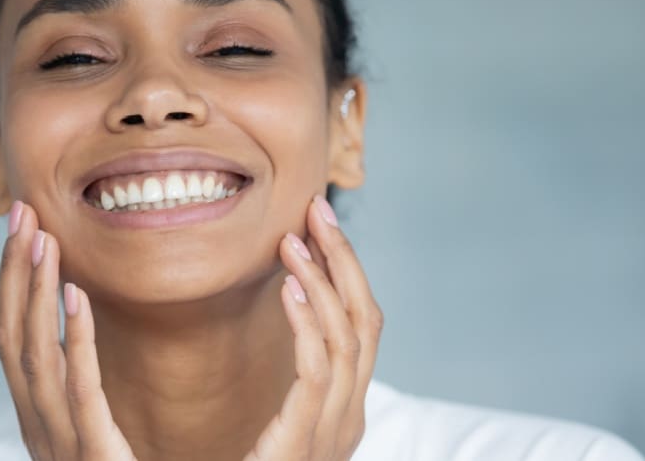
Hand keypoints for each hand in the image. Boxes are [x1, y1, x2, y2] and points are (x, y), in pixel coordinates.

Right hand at [0, 201, 135, 460]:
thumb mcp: (93, 434)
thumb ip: (81, 390)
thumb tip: (76, 327)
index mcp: (38, 420)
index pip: (12, 339)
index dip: (11, 282)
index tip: (24, 229)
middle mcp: (37, 430)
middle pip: (10, 338)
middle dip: (12, 273)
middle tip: (21, 214)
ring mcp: (58, 445)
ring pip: (34, 356)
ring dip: (34, 292)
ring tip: (43, 240)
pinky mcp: (91, 456)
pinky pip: (79, 391)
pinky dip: (75, 339)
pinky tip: (77, 296)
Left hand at [244, 195, 384, 460]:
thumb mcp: (278, 427)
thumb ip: (291, 385)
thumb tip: (285, 320)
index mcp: (344, 409)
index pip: (361, 324)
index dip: (345, 270)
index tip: (316, 224)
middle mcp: (351, 417)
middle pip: (366, 320)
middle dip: (345, 259)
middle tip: (317, 208)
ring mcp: (336, 431)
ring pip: (349, 338)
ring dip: (323, 280)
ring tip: (293, 240)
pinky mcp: (309, 441)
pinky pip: (318, 371)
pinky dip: (308, 323)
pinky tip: (288, 288)